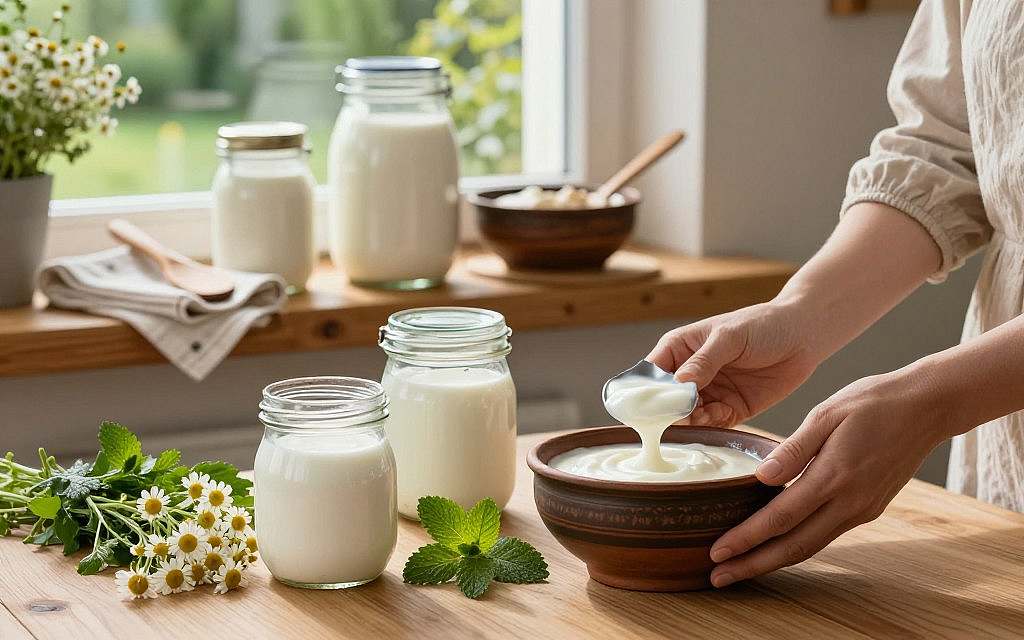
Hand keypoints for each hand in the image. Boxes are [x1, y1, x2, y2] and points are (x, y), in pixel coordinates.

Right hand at [647, 300, 822, 425]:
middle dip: (667, 410)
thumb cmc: (763, 324)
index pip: (651, 373)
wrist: (805, 336)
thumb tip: (677, 386)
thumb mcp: (730, 337)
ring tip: (696, 417)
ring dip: (688, 421)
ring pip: (686, 415)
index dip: (644, 390)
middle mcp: (689, 373)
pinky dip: (710, 425)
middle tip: (675, 417)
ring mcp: (709, 392)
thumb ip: (703, 361)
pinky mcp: (729, 409)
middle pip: (666, 399)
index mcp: (679, 348)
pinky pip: (712, 423)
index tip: (646, 406)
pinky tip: (716, 417)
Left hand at [708, 368, 950, 586]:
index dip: (746, 539)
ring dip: (773, 561)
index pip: (780, 518)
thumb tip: (761, 478)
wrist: (927, 407)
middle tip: (718, 578)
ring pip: (811, 546)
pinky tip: (776, 545)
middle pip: (794, 547)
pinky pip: (826, 534)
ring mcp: (861, 509)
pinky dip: (797, 545)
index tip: (718, 552)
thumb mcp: (827, 413)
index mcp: (833, 476)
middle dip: (753, 565)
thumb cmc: (872, 402)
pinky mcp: (868, 508)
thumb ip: (793, 448)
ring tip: (740, 568)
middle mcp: (849, 502)